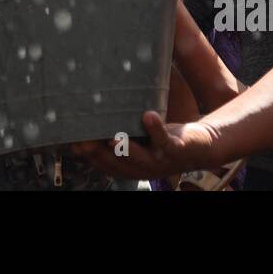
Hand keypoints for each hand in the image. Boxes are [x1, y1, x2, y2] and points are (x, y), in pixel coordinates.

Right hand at [70, 113, 217, 179]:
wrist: (202, 146)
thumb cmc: (163, 138)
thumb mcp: (139, 134)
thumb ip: (120, 127)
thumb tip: (94, 106)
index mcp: (129, 165)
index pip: (103, 164)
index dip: (86, 156)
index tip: (70, 141)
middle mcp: (141, 167)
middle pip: (115, 163)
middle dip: (98, 154)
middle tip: (82, 140)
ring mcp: (159, 161)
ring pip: (137, 158)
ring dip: (125, 149)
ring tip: (112, 137)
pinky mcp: (176, 150)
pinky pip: (164, 141)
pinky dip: (155, 129)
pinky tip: (148, 115)